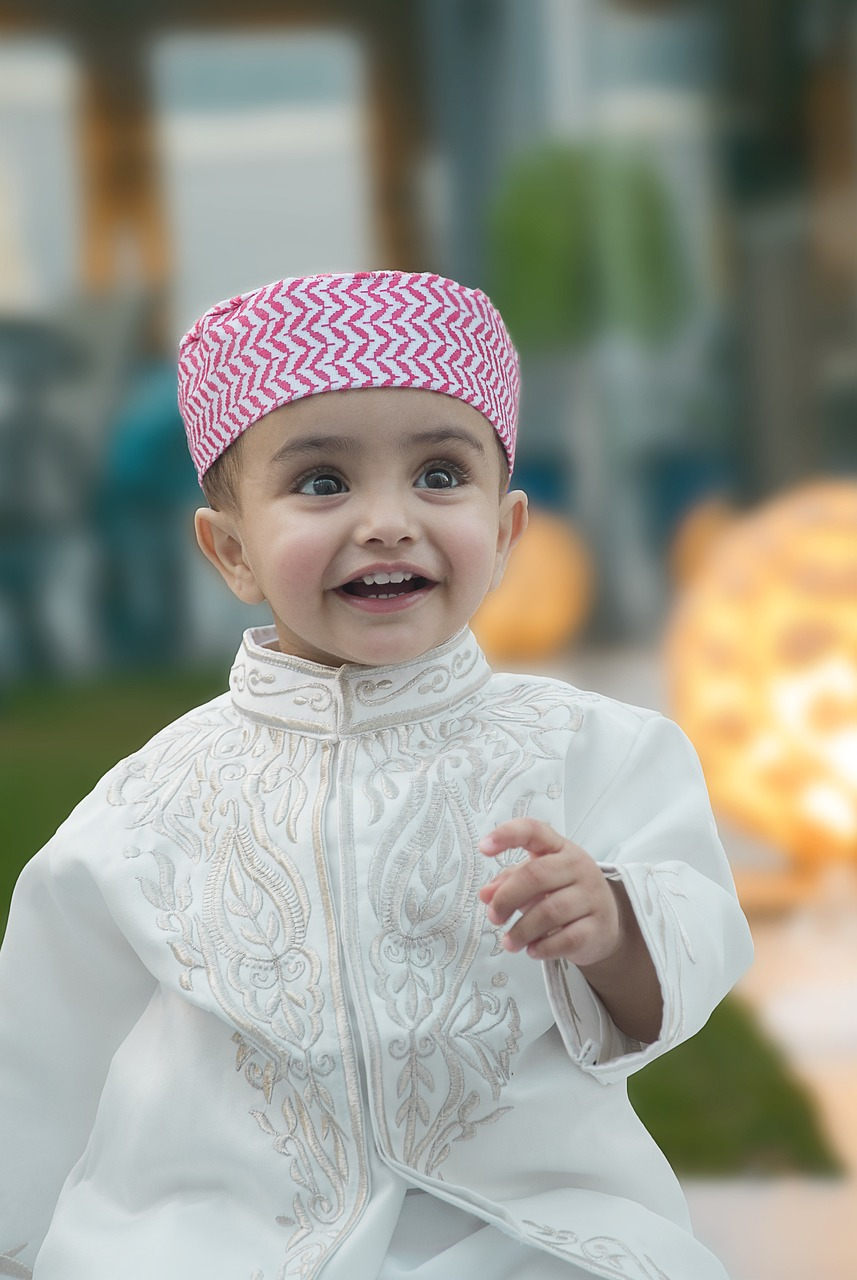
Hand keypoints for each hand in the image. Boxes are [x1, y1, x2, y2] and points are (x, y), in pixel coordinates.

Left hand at [478, 818, 621, 965]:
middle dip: (507, 898)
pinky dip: (543, 947)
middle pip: (536, 875)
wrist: (605, 922)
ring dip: (522, 930)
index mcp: (559, 848)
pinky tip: (533, 949)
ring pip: (549, 911)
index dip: (507, 835)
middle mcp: (578, 866)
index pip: (534, 831)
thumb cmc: (564, 894)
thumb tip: (486, 894)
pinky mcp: (597, 926)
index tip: (484, 847)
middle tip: (494, 916)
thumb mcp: (537, 881)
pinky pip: (566, 938)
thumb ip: (509, 881)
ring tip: (510, 941)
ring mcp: (591, 895)